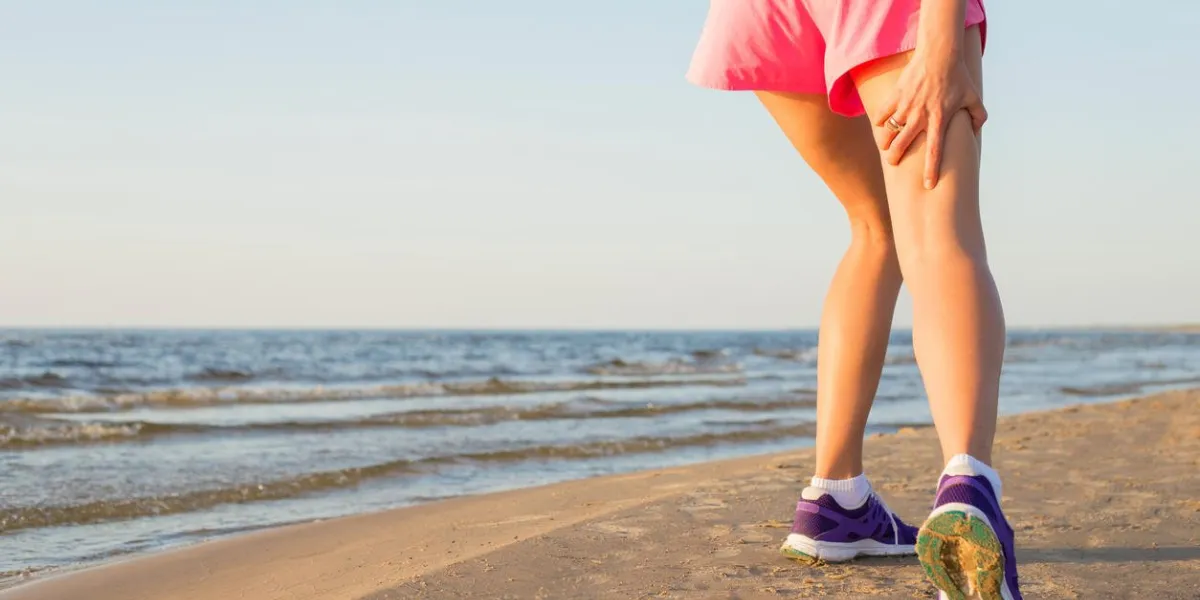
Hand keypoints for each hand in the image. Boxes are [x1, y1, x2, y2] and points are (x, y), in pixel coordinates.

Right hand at [874, 53, 986, 188]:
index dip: (931, 171)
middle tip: (893, 162)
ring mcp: (906, 106)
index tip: (928, 186)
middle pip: (902, 145)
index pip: (935, 152)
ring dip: (884, 142)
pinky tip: (880, 126)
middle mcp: (921, 116)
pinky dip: (879, 122)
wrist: (940, 54)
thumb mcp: (974, 97)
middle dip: (895, 158)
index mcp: (939, 120)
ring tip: (884, 147)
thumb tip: (977, 130)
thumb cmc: (958, 76)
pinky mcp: (896, 96)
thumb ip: (978, 116)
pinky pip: (881, 114)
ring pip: (888, 132)